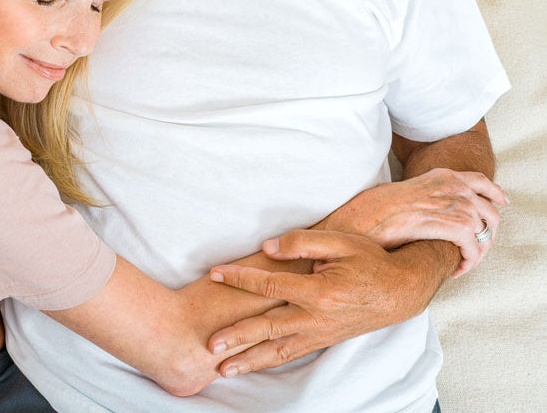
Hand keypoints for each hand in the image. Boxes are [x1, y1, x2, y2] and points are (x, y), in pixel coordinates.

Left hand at [205, 230, 436, 376]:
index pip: (270, 285)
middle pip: (269, 329)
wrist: (401, 291)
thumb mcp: (341, 242)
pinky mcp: (324, 340)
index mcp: (320, 292)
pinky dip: (270, 361)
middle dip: (238, 337)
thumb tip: (267, 248)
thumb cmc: (370, 262)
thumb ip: (302, 242)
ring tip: (223, 369)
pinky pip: (292, 354)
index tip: (215, 273)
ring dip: (250, 360)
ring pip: (279, 350)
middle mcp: (318, 318)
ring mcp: (321, 333)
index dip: (240, 279)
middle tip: (210, 344)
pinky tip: (252, 366)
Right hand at [320, 168, 505, 276]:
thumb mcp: (398, 194)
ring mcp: (449, 203)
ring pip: (484, 230)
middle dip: (489, 232)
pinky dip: (469, 261)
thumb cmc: (369, 213)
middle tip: (476, 251)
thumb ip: (422, 196)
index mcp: (437, 176)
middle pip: (489, 209)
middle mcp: (448, 186)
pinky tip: (456, 270)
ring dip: (478, 251)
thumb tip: (430, 209)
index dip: (494, 193)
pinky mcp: (446, 224)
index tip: (501, 203)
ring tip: (463, 264)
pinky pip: (473, 245)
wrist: (356, 222)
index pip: (478, 180)